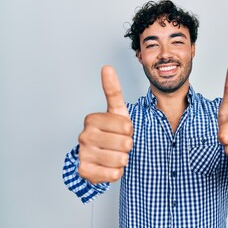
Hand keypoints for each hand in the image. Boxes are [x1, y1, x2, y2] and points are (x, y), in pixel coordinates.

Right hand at [78, 66, 132, 183]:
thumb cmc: (113, 133)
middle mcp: (83, 135)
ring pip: (121, 159)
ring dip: (123, 159)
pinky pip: (113, 174)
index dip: (130, 131)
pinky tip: (109, 166)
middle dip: (127, 145)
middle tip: (118, 144)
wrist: (101, 157)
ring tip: (115, 155)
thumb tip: (106, 67)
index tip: (122, 130)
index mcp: (92, 119)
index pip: (127, 126)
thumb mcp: (117, 111)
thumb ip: (112, 90)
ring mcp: (82, 154)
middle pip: (125, 143)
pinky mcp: (84, 172)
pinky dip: (117, 172)